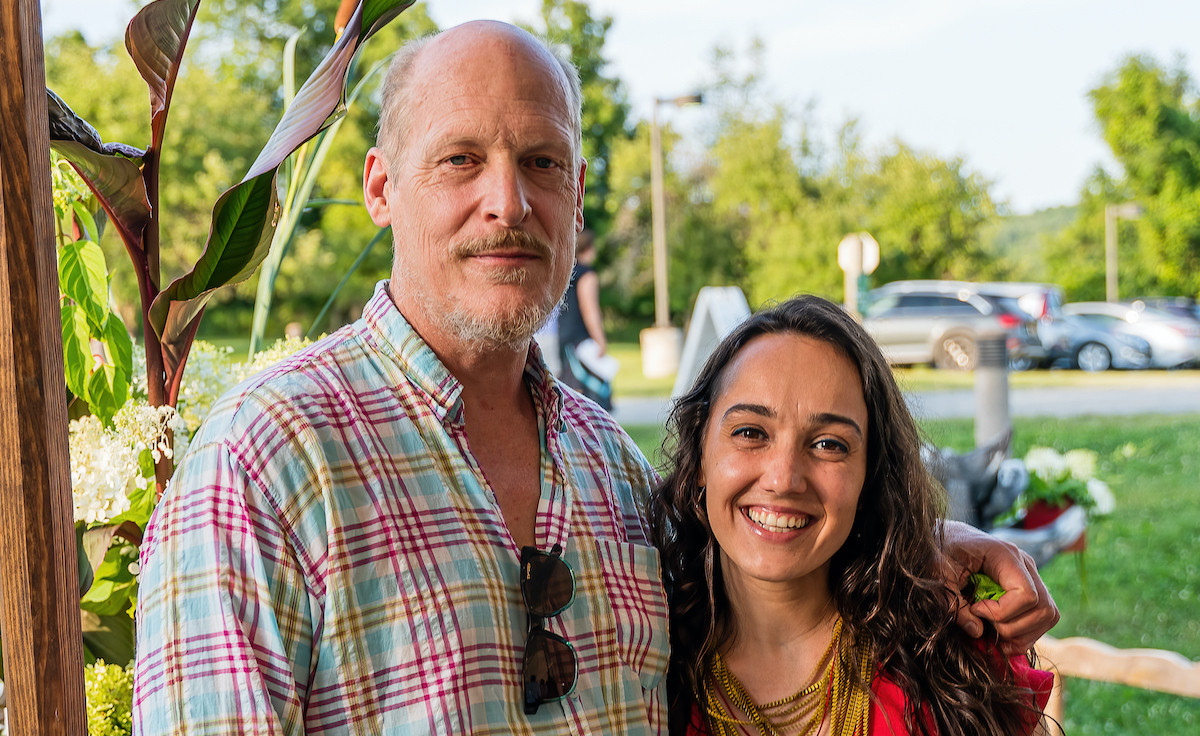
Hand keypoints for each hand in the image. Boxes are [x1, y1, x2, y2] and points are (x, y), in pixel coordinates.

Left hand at [939, 520, 1059, 652]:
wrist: (947, 536)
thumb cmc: (941, 550)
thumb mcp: (938, 572)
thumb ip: (953, 602)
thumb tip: (977, 631)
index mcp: (1004, 554)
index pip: (1026, 594)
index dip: (1002, 612)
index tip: (975, 609)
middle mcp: (1024, 563)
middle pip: (1042, 608)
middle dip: (1012, 627)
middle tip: (984, 624)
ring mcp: (1030, 575)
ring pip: (1047, 615)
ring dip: (1022, 634)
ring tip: (993, 636)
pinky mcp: (1030, 586)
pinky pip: (1043, 616)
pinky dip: (1026, 633)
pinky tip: (1002, 637)